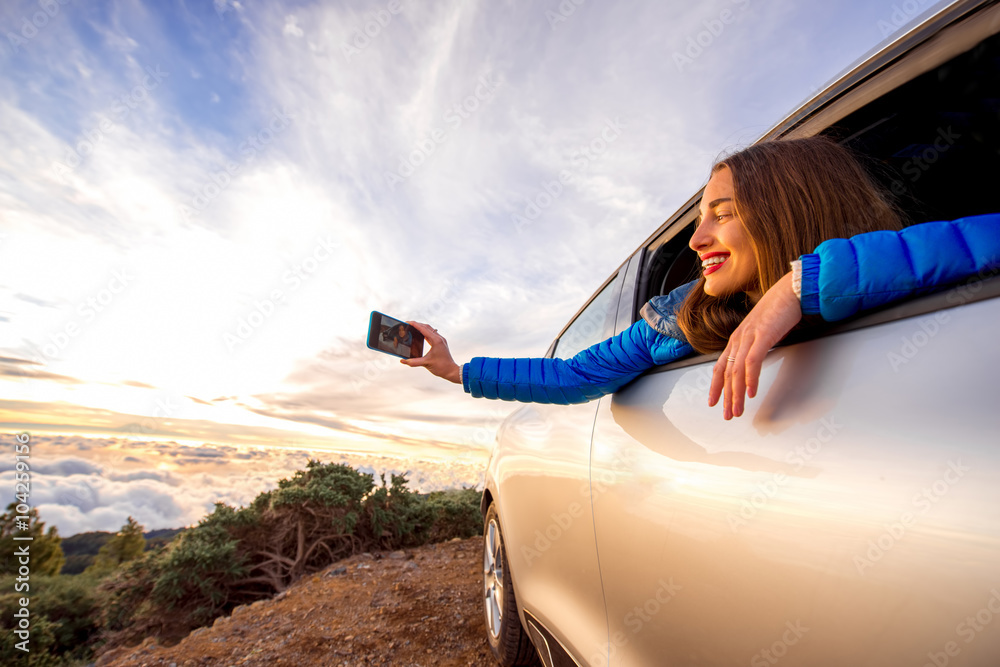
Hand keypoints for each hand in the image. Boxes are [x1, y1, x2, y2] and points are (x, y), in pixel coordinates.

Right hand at [400, 321, 461, 383]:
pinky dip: (426, 333)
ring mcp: (441, 340)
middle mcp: (439, 338)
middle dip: (417, 324)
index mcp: (436, 340)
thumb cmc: (441, 367)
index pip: (423, 329)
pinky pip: (432, 334)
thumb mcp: (425, 363)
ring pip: (430, 330)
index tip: (407, 322)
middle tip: (408, 324)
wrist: (451, 371)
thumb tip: (403, 361)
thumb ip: (413, 362)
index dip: (415, 325)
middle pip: (427, 327)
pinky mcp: (441, 343)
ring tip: (413, 328)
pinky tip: (421, 335)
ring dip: (422, 328)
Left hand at [709, 272, 801, 418]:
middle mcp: (738, 339)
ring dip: (736, 394)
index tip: (714, 402)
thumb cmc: (778, 311)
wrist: (790, 291)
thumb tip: (753, 364)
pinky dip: (750, 379)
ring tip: (737, 410)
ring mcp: (749, 337)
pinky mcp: (763, 335)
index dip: (716, 386)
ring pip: (737, 371)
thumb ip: (754, 347)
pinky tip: (751, 392)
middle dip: (726, 396)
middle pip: (727, 373)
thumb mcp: (761, 333)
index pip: (720, 366)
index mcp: (737, 338)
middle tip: (727, 414)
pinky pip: (752, 361)